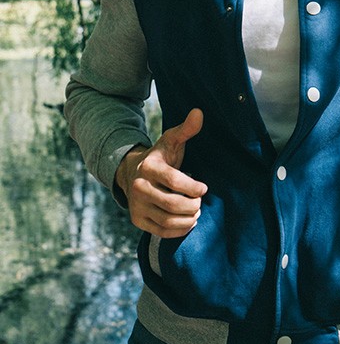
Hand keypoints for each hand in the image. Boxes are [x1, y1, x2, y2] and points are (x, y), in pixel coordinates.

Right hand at [115, 108, 207, 237]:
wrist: (132, 172)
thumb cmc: (159, 156)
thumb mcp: (171, 140)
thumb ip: (186, 129)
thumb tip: (199, 112)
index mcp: (149, 166)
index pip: (175, 181)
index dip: (193, 187)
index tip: (204, 188)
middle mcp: (139, 187)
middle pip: (173, 204)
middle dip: (192, 205)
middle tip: (199, 202)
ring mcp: (136, 205)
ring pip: (167, 220)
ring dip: (188, 219)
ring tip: (196, 212)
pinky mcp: (137, 220)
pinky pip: (161, 231)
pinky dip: (179, 230)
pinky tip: (188, 222)